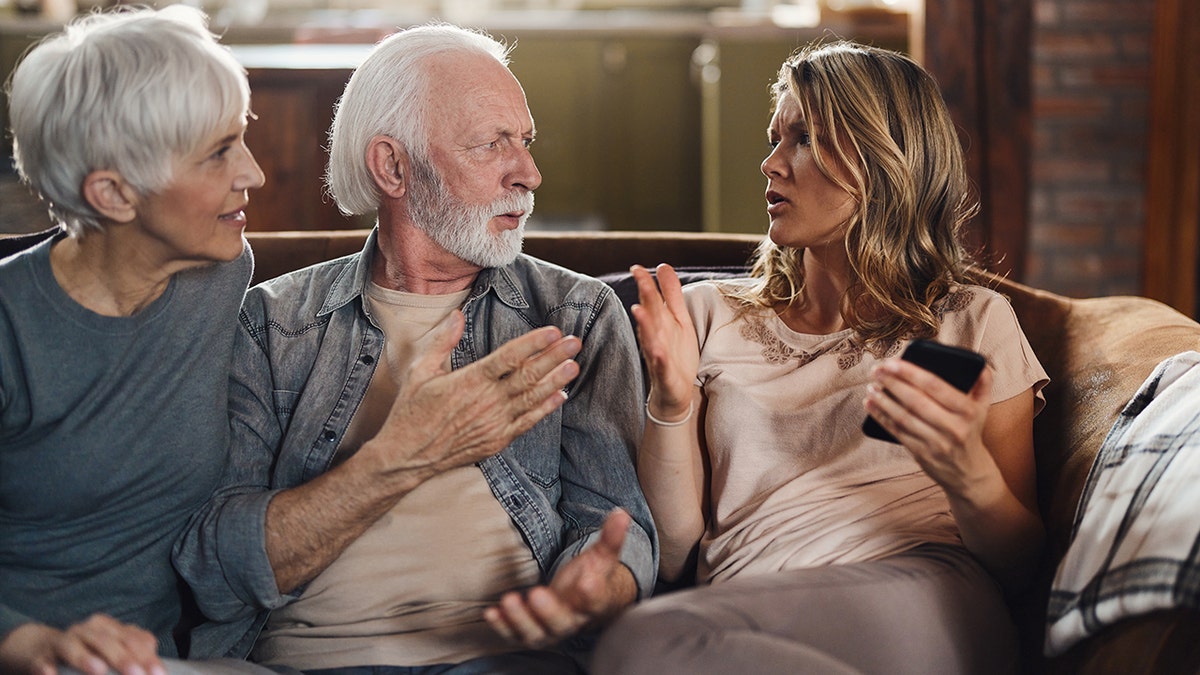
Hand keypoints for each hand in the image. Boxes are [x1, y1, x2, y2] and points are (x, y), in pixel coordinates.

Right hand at [0, 617, 163, 674]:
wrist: (36, 648)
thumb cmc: (83, 652)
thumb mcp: (109, 650)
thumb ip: (132, 653)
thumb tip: (155, 668)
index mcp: (107, 628)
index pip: (131, 638)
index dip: (146, 656)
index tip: (158, 674)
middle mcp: (85, 630)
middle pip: (106, 641)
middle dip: (123, 658)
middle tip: (137, 674)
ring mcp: (61, 641)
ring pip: (73, 646)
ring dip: (86, 658)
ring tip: (99, 671)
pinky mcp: (39, 656)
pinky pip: (42, 661)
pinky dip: (46, 667)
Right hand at [367, 310, 581, 479]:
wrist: (407, 456)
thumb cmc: (411, 411)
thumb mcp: (421, 371)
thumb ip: (443, 341)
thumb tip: (457, 314)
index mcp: (470, 380)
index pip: (510, 356)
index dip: (534, 343)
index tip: (553, 331)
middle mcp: (487, 401)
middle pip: (529, 375)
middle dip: (555, 357)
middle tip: (575, 342)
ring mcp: (495, 423)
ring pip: (533, 398)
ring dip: (556, 380)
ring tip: (574, 365)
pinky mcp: (497, 440)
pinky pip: (528, 422)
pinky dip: (545, 408)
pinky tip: (559, 396)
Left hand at [483, 509, 637, 647]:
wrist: (583, 607)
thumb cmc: (592, 578)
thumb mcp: (603, 557)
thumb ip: (612, 537)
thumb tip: (622, 512)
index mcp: (594, 603)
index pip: (596, 600)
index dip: (592, 593)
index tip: (588, 582)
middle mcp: (572, 621)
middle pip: (562, 623)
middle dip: (548, 611)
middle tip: (537, 594)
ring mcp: (549, 630)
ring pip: (536, 634)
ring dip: (520, 620)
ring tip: (509, 600)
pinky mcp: (529, 632)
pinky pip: (515, 635)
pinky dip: (503, 626)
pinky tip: (491, 613)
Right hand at [629, 264, 698, 419]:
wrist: (674, 392)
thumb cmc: (674, 353)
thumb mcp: (678, 319)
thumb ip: (671, 293)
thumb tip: (663, 265)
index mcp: (659, 322)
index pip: (651, 299)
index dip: (645, 283)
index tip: (637, 267)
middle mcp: (655, 336)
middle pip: (650, 313)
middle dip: (645, 295)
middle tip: (638, 276)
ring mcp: (657, 356)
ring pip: (650, 338)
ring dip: (645, 325)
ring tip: (639, 310)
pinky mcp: (665, 374)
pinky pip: (661, 365)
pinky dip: (659, 358)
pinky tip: (658, 351)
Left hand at [864, 357, 997, 493]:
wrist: (969, 471)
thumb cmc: (971, 430)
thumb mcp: (983, 406)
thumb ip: (983, 381)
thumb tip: (977, 360)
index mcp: (968, 411)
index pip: (935, 386)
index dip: (911, 372)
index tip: (892, 362)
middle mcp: (953, 427)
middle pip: (916, 401)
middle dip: (892, 383)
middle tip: (876, 370)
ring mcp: (937, 442)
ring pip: (904, 417)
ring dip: (883, 400)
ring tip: (871, 386)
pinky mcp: (922, 454)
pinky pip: (897, 432)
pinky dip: (881, 417)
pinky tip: (870, 404)